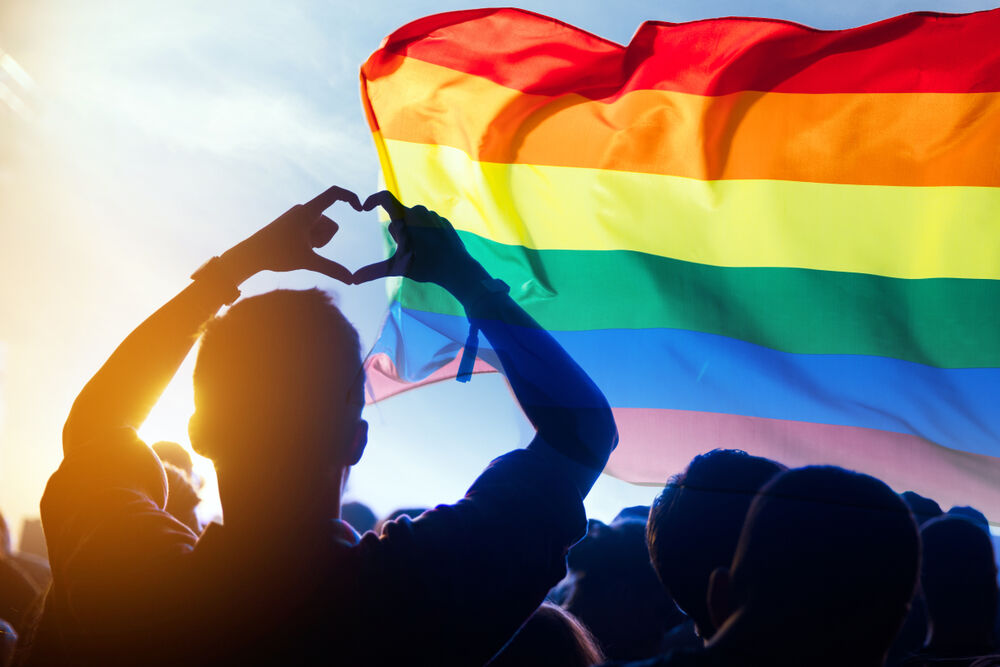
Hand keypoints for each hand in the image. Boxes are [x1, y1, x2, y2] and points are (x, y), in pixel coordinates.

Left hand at [223, 186, 362, 283]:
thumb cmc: (277, 255)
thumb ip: (332, 269)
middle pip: (331, 225)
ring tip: (298, 249)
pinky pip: (313, 232)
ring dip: (316, 243)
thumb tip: (352, 280)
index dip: (350, 197)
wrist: (251, 255)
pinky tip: (295, 249)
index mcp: (308, 211)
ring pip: (322, 231)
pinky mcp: (294, 224)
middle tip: (305, 248)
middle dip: (324, 240)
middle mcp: (304, 210)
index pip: (334, 194)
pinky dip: (310, 243)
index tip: (361, 209)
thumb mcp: (308, 262)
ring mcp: (299, 217)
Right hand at [353, 191, 484, 292]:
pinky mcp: (443, 221)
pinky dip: (426, 234)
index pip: (384, 198)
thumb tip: (353, 280)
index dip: (372, 200)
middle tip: (408, 250)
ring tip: (422, 251)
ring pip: (413, 220)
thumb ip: (375, 271)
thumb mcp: (398, 268)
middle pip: (398, 217)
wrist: (457, 268)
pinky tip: (432, 248)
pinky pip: (428, 224)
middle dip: (398, 232)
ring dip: (412, 233)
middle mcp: (419, 211)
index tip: (364, 207)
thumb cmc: (427, 267)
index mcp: (405, 218)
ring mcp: (433, 215)